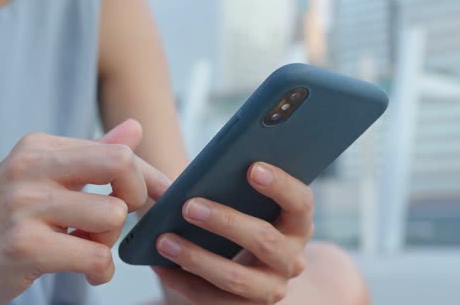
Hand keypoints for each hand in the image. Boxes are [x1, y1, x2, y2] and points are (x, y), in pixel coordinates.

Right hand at [0, 120, 170, 304]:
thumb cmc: (15, 219)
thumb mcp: (49, 178)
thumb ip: (94, 154)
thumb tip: (135, 127)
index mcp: (39, 147)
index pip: (118, 151)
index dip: (148, 176)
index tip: (164, 194)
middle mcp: (29, 169)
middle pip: (121, 164)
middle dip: (134, 196)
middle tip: (116, 217)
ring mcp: (23, 206)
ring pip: (113, 215)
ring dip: (108, 241)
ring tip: (84, 247)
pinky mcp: (24, 246)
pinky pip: (96, 257)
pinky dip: (101, 271)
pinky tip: (88, 272)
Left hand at [153, 162, 313, 304]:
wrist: (245, 270)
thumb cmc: (242, 222)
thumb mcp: (249, 207)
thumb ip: (237, 189)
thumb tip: (200, 176)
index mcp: (299, 225)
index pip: (300, 202)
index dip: (280, 184)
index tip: (251, 168)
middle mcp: (293, 259)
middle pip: (264, 240)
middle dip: (225, 221)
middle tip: (189, 206)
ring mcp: (272, 289)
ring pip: (236, 277)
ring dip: (196, 257)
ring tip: (164, 239)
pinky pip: (212, 300)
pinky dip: (182, 281)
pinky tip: (159, 264)